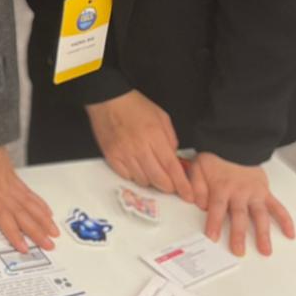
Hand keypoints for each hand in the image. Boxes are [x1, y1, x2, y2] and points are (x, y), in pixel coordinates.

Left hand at [0, 144, 58, 251]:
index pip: (3, 217)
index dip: (14, 234)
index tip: (25, 248)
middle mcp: (1, 188)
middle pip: (22, 213)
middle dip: (36, 231)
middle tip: (50, 246)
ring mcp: (8, 180)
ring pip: (28, 204)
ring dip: (42, 219)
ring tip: (54, 233)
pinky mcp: (10, 172)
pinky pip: (27, 191)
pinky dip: (38, 202)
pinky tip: (46, 210)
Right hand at [86, 90, 196, 204]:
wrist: (107, 100)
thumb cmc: (135, 106)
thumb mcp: (161, 117)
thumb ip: (171, 139)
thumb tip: (174, 158)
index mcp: (155, 136)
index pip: (171, 167)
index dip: (181, 184)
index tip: (188, 195)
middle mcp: (139, 148)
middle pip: (158, 179)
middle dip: (168, 187)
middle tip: (171, 186)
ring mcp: (124, 154)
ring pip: (142, 180)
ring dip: (151, 181)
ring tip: (152, 171)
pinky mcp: (111, 157)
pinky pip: (126, 176)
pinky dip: (135, 176)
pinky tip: (137, 168)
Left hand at [188, 152, 295, 256]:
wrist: (235, 143)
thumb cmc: (215, 158)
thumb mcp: (198, 167)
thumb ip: (196, 186)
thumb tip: (198, 205)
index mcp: (222, 187)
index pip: (217, 208)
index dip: (214, 223)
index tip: (212, 237)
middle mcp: (240, 192)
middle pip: (239, 215)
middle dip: (238, 234)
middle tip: (238, 250)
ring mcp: (255, 193)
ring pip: (260, 215)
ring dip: (263, 233)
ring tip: (265, 250)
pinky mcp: (265, 192)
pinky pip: (277, 207)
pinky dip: (285, 220)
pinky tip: (290, 233)